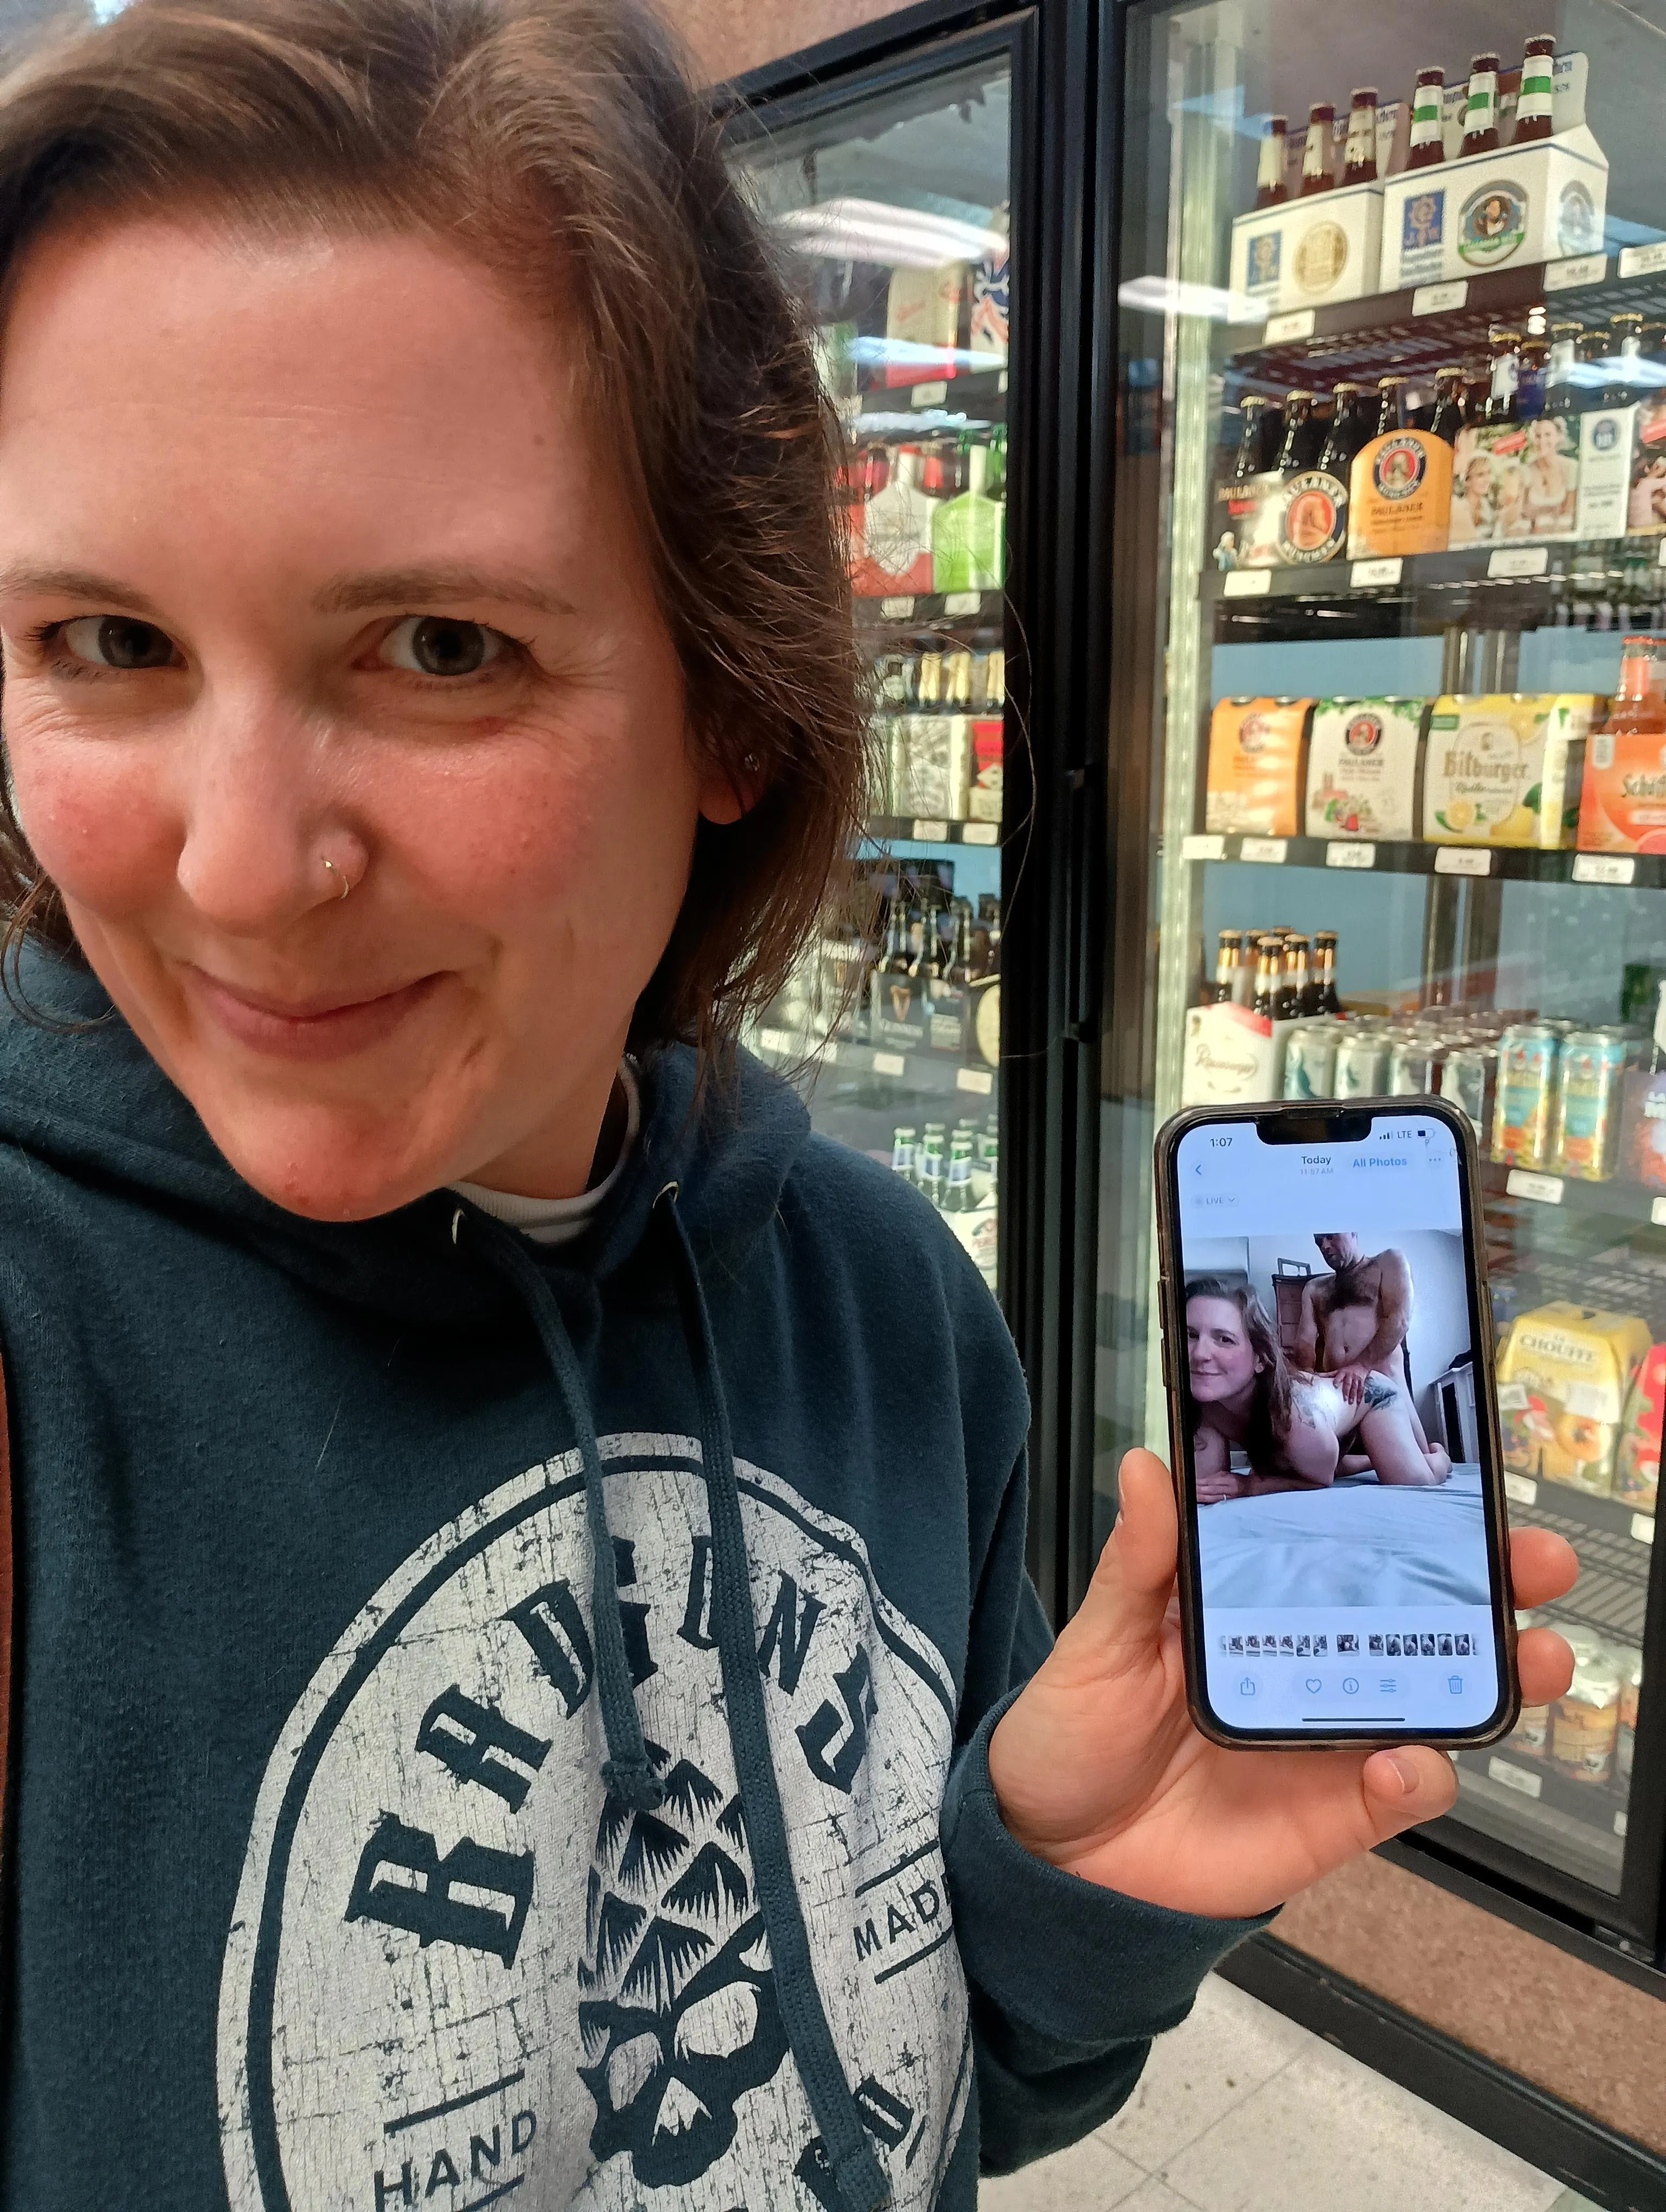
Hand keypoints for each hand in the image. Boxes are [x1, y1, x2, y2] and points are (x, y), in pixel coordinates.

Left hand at [987, 1449, 1576, 1920]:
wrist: (1051, 1856)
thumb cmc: (1070, 1735)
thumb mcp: (1096, 1637)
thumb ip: (1138, 1562)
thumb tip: (1150, 1467)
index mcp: (1255, 1605)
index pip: (1349, 1548)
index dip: (1412, 1516)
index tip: (1460, 1483)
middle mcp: (1305, 1665)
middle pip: (1420, 1620)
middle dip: (1493, 1588)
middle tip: (1535, 1563)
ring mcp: (1327, 1740)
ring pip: (1436, 1701)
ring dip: (1493, 1676)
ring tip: (1526, 1658)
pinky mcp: (1331, 1815)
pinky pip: (1401, 1793)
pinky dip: (1418, 1776)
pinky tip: (1403, 1763)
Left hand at [1194, 1465, 1246, 1503]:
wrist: (1250, 1488)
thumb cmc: (1237, 1479)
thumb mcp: (1227, 1474)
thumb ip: (1215, 1477)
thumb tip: (1203, 1480)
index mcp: (1229, 1479)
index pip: (1213, 1481)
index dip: (1202, 1482)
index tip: (1193, 1482)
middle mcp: (1230, 1489)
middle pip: (1212, 1490)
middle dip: (1200, 1491)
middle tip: (1190, 1490)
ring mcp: (1230, 1497)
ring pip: (1214, 1498)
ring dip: (1202, 1498)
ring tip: (1193, 1497)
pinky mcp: (1230, 1503)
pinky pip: (1217, 1502)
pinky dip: (1208, 1502)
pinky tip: (1201, 1502)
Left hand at [1332, 1362, 1369, 1406]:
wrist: (1361, 1365)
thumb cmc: (1347, 1369)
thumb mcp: (1338, 1370)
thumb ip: (1329, 1374)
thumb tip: (1317, 1375)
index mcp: (1343, 1372)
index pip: (1339, 1376)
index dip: (1337, 1380)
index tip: (1335, 1386)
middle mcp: (1350, 1376)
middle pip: (1348, 1384)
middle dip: (1346, 1391)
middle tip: (1345, 1399)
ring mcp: (1357, 1379)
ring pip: (1355, 1388)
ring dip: (1353, 1395)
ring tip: (1351, 1402)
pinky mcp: (1362, 1382)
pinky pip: (1361, 1390)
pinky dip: (1360, 1396)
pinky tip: (1358, 1402)